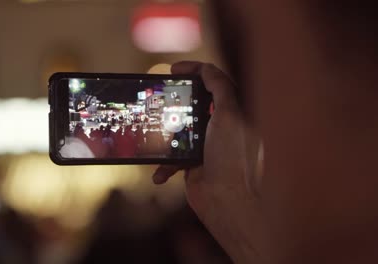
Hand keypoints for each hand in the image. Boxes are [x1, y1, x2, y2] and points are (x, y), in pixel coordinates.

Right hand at [153, 61, 265, 263]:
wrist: (228, 202)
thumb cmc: (233, 158)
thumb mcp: (230, 115)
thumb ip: (221, 89)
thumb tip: (207, 69)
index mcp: (235, 111)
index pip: (215, 82)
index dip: (195, 70)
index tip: (174, 70)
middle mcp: (221, 126)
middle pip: (193, 103)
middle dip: (174, 100)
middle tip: (158, 95)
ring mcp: (206, 145)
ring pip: (179, 129)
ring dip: (164, 134)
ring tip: (151, 131)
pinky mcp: (193, 163)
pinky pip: (173, 156)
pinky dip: (165, 164)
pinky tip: (161, 171)